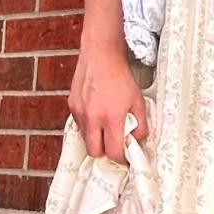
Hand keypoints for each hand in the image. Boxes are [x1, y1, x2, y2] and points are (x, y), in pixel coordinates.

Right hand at [68, 40, 147, 163]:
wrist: (101, 54)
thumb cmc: (120, 76)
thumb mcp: (138, 100)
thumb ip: (141, 124)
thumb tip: (138, 140)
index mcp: (111, 117)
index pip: (113, 152)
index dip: (120, 158)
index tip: (124, 156)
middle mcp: (93, 117)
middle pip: (94, 152)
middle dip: (104, 152)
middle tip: (113, 145)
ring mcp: (80, 112)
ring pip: (85, 139)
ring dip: (95, 138)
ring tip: (105, 126)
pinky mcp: (72, 105)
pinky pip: (79, 124)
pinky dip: (88, 125)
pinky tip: (97, 113)